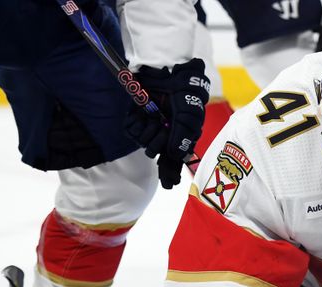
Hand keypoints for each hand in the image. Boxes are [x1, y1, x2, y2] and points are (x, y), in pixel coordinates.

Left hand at [124, 58, 209, 188]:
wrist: (166, 68)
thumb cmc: (184, 90)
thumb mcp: (190, 114)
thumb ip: (183, 136)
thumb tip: (176, 156)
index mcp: (180, 135)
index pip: (174, 159)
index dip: (170, 172)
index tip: (169, 184)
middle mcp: (164, 133)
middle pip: (157, 152)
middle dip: (158, 143)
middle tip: (162, 127)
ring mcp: (150, 125)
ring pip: (144, 142)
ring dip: (149, 130)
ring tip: (154, 117)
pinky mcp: (135, 117)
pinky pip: (131, 130)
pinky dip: (136, 122)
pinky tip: (142, 113)